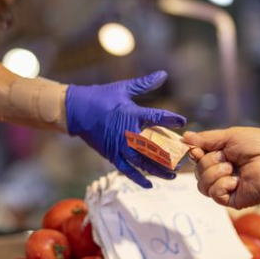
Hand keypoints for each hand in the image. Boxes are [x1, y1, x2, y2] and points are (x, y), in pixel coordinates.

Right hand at [66, 71, 186, 187]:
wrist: (75, 111)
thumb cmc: (100, 97)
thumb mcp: (123, 88)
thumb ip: (144, 84)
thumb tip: (163, 74)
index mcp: (132, 114)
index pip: (157, 117)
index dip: (171, 119)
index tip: (182, 121)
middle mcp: (128, 133)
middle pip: (154, 147)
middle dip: (170, 154)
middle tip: (183, 159)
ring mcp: (119, 146)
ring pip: (143, 162)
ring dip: (158, 169)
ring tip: (172, 174)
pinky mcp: (111, 155)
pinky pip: (127, 170)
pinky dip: (138, 178)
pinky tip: (149, 184)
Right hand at [183, 127, 259, 207]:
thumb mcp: (230, 136)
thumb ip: (206, 138)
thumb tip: (185, 137)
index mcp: (222, 155)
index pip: (198, 157)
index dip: (194, 153)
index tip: (196, 150)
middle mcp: (222, 171)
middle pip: (197, 170)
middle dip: (209, 161)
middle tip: (227, 158)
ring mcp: (226, 186)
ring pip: (201, 183)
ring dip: (215, 173)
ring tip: (232, 168)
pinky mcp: (230, 200)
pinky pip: (213, 193)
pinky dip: (222, 185)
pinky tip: (236, 181)